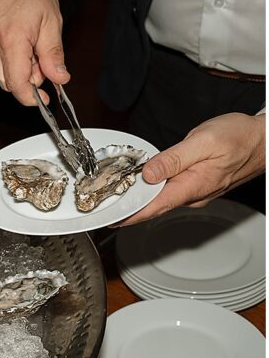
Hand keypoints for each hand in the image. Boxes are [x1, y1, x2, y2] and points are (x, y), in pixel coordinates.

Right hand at [0, 0, 68, 105]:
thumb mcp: (51, 21)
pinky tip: (14, 38)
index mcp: (11, 41)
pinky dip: (6, 57)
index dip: (31, 97)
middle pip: (8, 82)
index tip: (44, 100)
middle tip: (41, 59)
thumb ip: (53, 54)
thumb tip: (59, 78)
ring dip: (17, 67)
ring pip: (0, 72)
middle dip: (27, 79)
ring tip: (28, 45)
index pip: (16, 85)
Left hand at [118, 113, 265, 225]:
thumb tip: (148, 174)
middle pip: (154, 206)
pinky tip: (143, 186)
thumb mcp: (203, 141)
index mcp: (193, 186)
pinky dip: (155, 191)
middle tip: (105, 206)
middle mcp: (194, 195)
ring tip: (116, 197)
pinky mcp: (199, 186)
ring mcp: (197, 193)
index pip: (153, 206)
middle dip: (130, 207)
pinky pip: (171, 192)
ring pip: (162, 199)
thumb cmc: (240, 137)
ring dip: (141, 199)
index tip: (110, 219)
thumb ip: (173, 158)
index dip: (129, 214)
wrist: (265, 141)